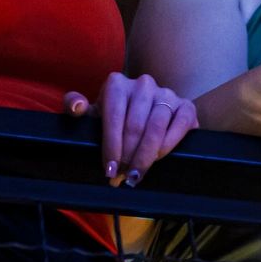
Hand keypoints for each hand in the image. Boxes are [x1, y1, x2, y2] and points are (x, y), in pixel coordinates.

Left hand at [64, 73, 198, 185]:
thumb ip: (74, 105)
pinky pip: (180, 125)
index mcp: (117, 83)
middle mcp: (143, 84)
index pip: (114, 116)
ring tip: (137, 173)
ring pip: (156, 128)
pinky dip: (169, 144)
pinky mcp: (186, 105)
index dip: (111, 146)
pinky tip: (158, 158)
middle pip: (135, 126)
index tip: (109, 169)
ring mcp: (167, 93)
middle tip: (122, 177)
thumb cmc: (114, 117)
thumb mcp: (92, 113)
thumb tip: (77, 107)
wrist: (145, 114)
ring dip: (146, 155)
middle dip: (128, 156)